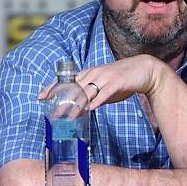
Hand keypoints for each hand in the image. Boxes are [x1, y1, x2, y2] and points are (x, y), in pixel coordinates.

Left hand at [37, 55, 166, 110]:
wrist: (145, 70)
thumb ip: (93, 95)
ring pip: (87, 91)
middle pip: (74, 87)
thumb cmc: (124, 80)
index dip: (53, 87)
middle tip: (51, 112)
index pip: (67, 80)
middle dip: (61, 100)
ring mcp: (105, 76)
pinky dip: (96, 101)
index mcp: (90, 73)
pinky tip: (90, 109)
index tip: (40, 96)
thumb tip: (82, 108)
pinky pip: (104, 93)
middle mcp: (95, 73)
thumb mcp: (105, 87)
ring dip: (76, 103)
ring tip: (67, 115)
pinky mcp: (117, 82)